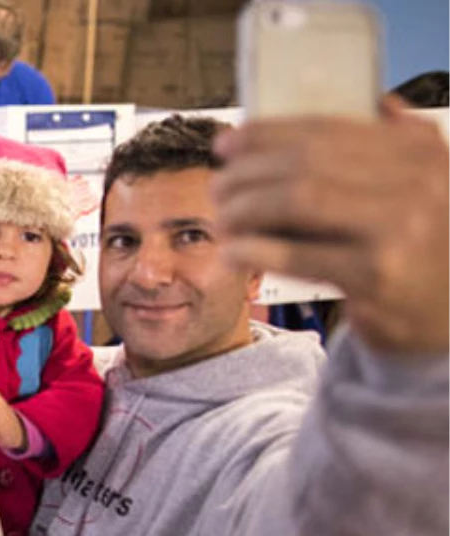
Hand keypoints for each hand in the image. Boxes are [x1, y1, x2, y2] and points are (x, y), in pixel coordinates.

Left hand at [212, 97, 449, 353]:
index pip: (326, 129)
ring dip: (244, 208)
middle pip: (305, 163)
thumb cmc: (419, 249)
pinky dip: (255, 250)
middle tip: (217, 187)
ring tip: (222, 219)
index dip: (265, 133)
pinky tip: (233, 252)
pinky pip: (298, 255)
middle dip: (246, 173)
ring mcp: (401, 229)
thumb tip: (348, 110)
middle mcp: (419, 182)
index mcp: (421, 151)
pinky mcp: (378, 276)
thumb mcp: (423, 187)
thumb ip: (392, 147)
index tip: (226, 145)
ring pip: (297, 200)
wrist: (449, 317)